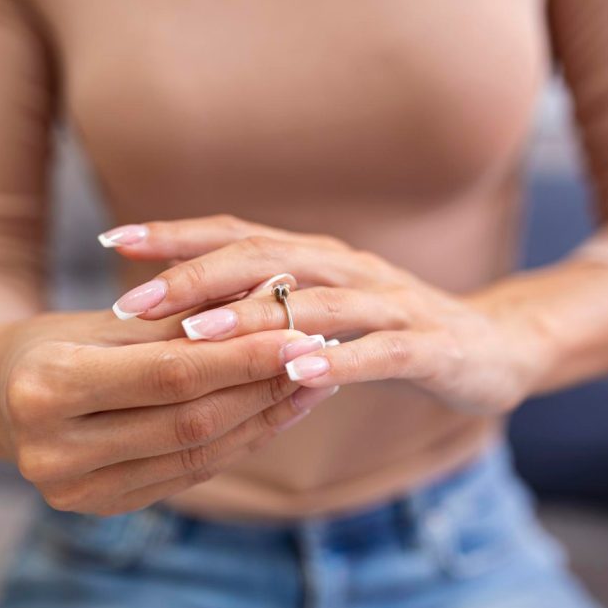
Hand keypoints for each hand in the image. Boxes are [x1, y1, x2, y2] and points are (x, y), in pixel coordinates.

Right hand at [0, 311, 335, 514]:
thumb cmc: (55, 340)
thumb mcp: (110, 320)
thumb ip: (185, 319)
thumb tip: (273, 304)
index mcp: (46, 388)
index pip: (170, 373)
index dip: (243, 356)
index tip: (300, 332)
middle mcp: (52, 450)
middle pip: (188, 419)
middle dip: (262, 387)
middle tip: (317, 356)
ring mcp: (74, 490)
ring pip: (196, 453)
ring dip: (262, 418)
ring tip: (309, 383)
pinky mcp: (100, 507)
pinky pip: (187, 473)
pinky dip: (236, 442)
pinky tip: (273, 414)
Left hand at [101, 216, 548, 415]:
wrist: (495, 346)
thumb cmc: (392, 332)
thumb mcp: (324, 312)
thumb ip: (267, 309)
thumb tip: (179, 317)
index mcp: (315, 258)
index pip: (235, 234)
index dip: (174, 235)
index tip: (112, 241)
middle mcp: (346, 267)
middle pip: (264, 259)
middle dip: (194, 278)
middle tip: (132, 302)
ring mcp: (390, 303)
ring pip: (314, 301)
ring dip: (252, 316)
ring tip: (196, 333)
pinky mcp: (427, 344)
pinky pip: (379, 350)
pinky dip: (337, 359)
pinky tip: (297, 373)